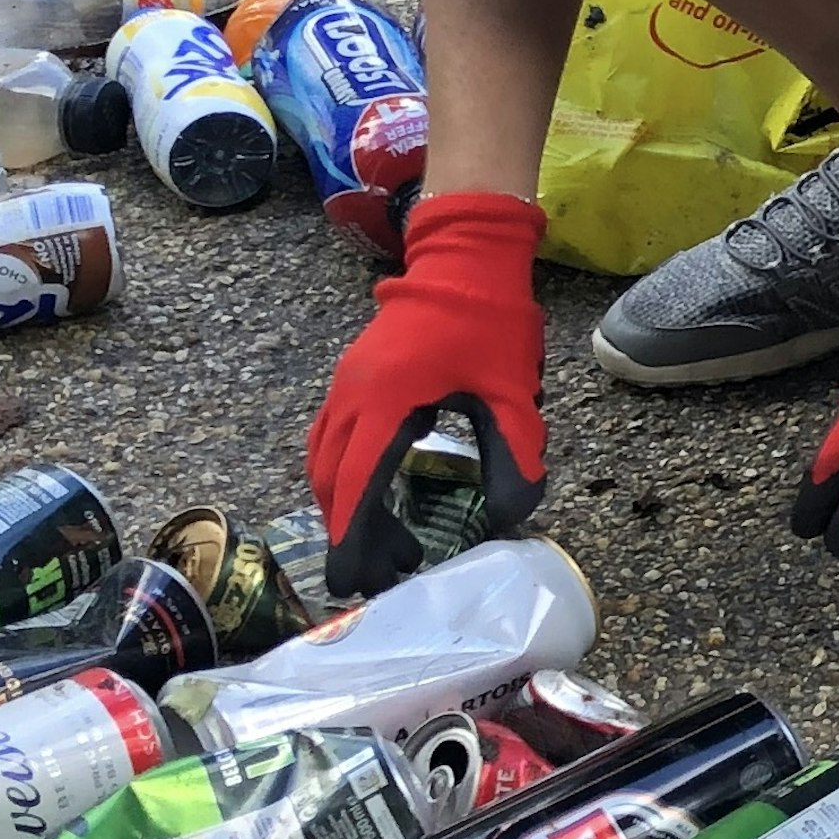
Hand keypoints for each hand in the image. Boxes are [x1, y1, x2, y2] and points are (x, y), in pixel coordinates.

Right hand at [305, 190, 547, 597]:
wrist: (465, 260)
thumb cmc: (489, 322)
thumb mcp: (511, 394)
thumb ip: (513, 455)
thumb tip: (514, 515)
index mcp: (387, 403)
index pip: (357, 485)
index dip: (352, 536)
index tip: (353, 578)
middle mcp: (353, 396)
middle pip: (331, 479)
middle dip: (348, 530)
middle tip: (374, 575)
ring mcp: (347, 384)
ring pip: (324, 458)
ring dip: (342, 502)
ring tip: (378, 542)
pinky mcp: (353, 377)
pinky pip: (330, 435)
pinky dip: (340, 472)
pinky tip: (370, 492)